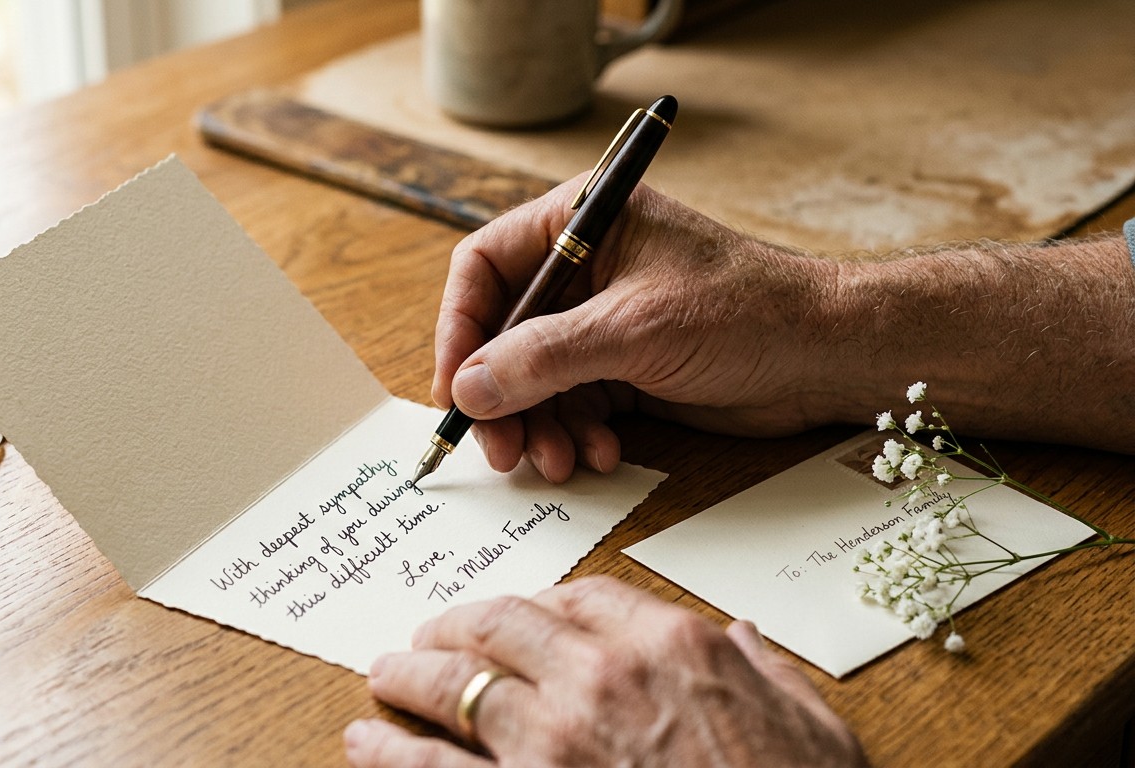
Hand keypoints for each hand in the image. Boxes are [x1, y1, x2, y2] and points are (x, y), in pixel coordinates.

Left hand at [344, 576, 865, 767]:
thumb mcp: (814, 728)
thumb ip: (769, 671)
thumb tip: (745, 638)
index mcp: (671, 647)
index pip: (582, 596)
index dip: (538, 601)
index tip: (519, 613)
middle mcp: (600, 678)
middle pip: (501, 625)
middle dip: (456, 625)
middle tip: (430, 634)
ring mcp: (552, 741)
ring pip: (455, 685)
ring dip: (409, 676)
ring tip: (384, 675)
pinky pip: (433, 767)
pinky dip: (389, 750)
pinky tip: (365, 742)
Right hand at [432, 178, 843, 481]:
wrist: (827, 355)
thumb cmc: (746, 312)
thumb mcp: (632, 331)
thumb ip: (544, 358)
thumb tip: (469, 387)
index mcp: (581, 221)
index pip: (485, 266)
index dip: (461, 328)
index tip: (456, 388)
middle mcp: (584, 267)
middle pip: (503, 332)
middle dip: (501, 395)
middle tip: (501, 449)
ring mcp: (602, 319)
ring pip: (533, 377)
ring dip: (538, 425)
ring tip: (558, 462)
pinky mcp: (624, 365)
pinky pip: (571, 402)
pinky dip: (574, 434)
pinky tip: (599, 456)